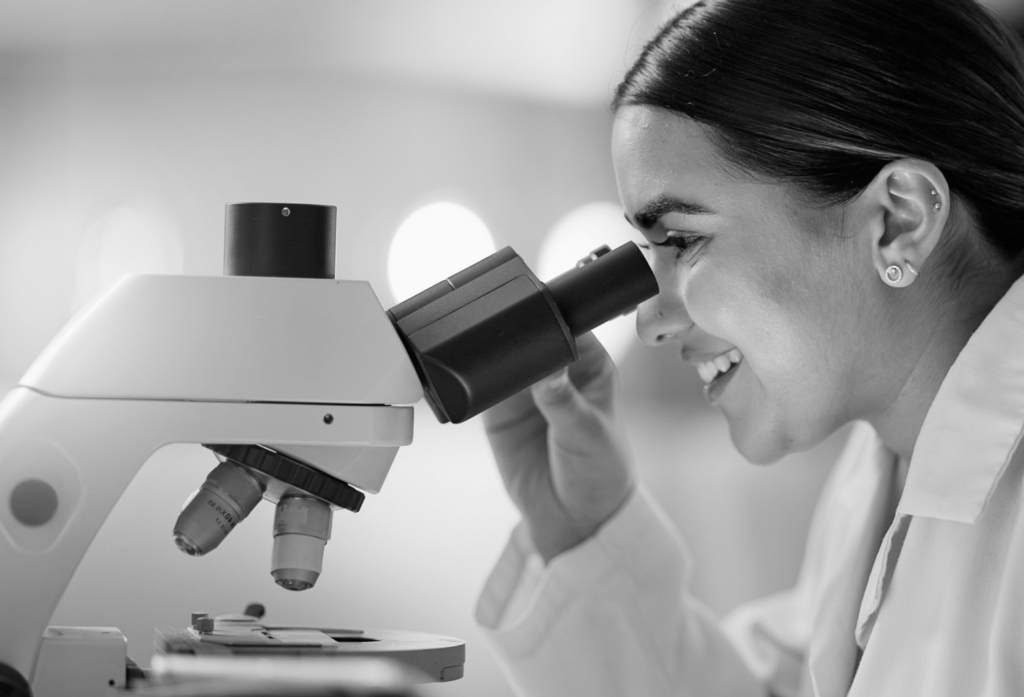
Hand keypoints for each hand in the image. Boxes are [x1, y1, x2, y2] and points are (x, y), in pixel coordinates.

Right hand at [482, 333, 635, 562]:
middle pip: (529, 335)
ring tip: (480, 355)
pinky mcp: (498, 411)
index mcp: (588, 364)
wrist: (574, 519)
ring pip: (501, 357)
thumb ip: (564, 401)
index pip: (567, 324)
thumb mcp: (587, 433)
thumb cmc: (600, 471)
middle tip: (497, 332)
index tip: (529, 308)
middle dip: (512, 330)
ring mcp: (524, 390)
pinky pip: (480, 386)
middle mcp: (555, 370)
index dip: (549, 312)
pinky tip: (467, 380)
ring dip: (489, 353)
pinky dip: (471, 381)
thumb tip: (546, 370)